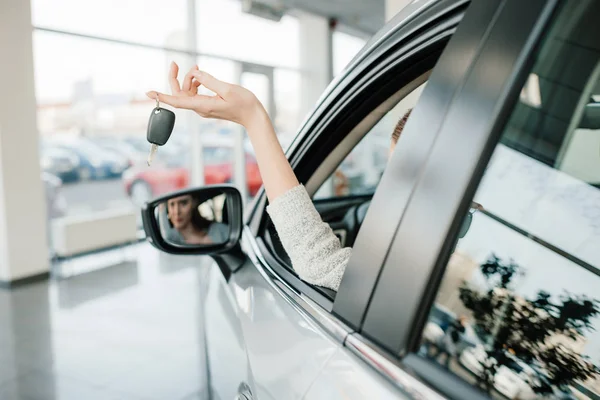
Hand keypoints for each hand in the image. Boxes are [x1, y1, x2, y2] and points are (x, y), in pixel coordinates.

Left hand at [146, 62, 265, 127]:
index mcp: (203, 105)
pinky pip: (194, 94)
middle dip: (175, 78)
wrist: (253, 116)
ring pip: (187, 92)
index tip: (149, 93)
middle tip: (174, 63)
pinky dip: (195, 84)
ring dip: (189, 79)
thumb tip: (196, 74)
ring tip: (198, 68)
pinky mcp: (207, 105)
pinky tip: (201, 76)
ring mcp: (203, 107)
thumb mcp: (227, 88)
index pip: (177, 101)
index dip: (162, 96)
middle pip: (179, 94)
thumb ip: (209, 80)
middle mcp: (200, 108)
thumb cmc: (243, 103)